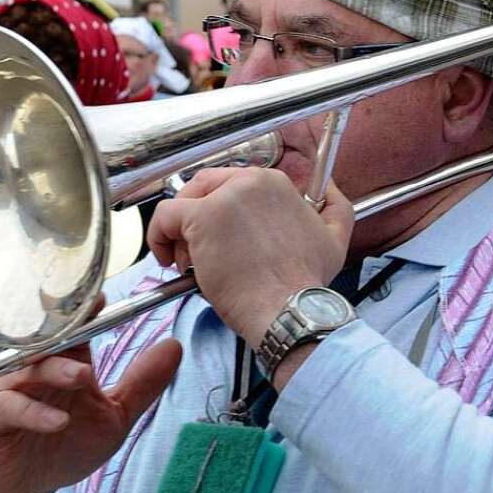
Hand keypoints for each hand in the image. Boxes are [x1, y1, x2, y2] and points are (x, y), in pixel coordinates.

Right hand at [0, 325, 180, 492]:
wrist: (21, 490)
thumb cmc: (63, 447)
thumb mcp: (113, 418)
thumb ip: (140, 385)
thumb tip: (175, 346)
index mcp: (65, 362)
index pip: (75, 328)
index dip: (85, 312)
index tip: (103, 297)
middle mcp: (36, 368)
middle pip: (49, 340)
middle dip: (68, 331)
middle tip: (91, 326)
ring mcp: (11, 389)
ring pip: (29, 369)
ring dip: (56, 370)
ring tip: (83, 377)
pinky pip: (9, 406)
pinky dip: (34, 413)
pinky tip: (58, 421)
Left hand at [148, 167, 352, 348]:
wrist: (291, 309)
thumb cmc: (304, 284)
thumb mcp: (335, 237)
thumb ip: (334, 206)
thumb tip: (330, 187)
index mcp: (273, 182)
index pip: (228, 184)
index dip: (218, 212)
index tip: (218, 238)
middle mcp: (249, 182)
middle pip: (202, 190)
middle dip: (194, 219)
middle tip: (198, 252)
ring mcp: (224, 199)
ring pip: (182, 203)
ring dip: (181, 233)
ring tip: (191, 264)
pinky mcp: (200, 219)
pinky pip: (163, 216)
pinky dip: (158, 237)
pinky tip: (167, 260)